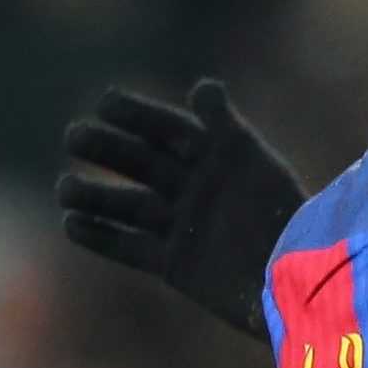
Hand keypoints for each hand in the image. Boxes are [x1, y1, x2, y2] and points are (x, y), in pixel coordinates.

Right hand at [58, 80, 306, 338]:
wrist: (302, 281)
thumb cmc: (289, 220)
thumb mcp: (258, 167)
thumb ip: (228, 127)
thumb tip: (203, 86)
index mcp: (220, 159)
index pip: (171, 129)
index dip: (139, 114)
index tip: (105, 101)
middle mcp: (197, 188)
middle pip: (143, 163)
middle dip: (108, 148)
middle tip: (74, 136)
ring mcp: (184, 226)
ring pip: (129, 206)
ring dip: (94, 194)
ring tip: (65, 187)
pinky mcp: (175, 265)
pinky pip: (130, 248)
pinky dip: (101, 237)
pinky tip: (71, 224)